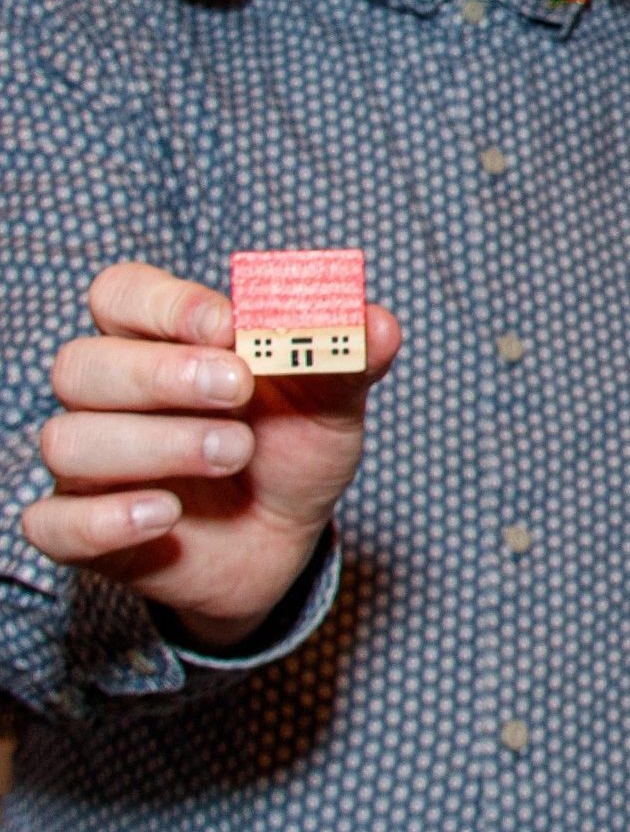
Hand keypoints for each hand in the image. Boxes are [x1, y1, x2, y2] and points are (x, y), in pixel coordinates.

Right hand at [21, 262, 399, 650]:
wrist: (285, 536)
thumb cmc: (293, 444)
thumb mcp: (331, 399)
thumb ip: (348, 357)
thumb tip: (376, 323)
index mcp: (158, 338)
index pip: (121, 295)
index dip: (166, 304)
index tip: (230, 323)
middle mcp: (109, 394)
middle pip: (82, 365)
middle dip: (161, 374)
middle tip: (238, 389)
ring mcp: (90, 464)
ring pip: (69, 441)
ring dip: (155, 445)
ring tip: (235, 453)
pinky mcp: (83, 531)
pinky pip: (51, 523)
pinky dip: (105, 519)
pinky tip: (166, 514)